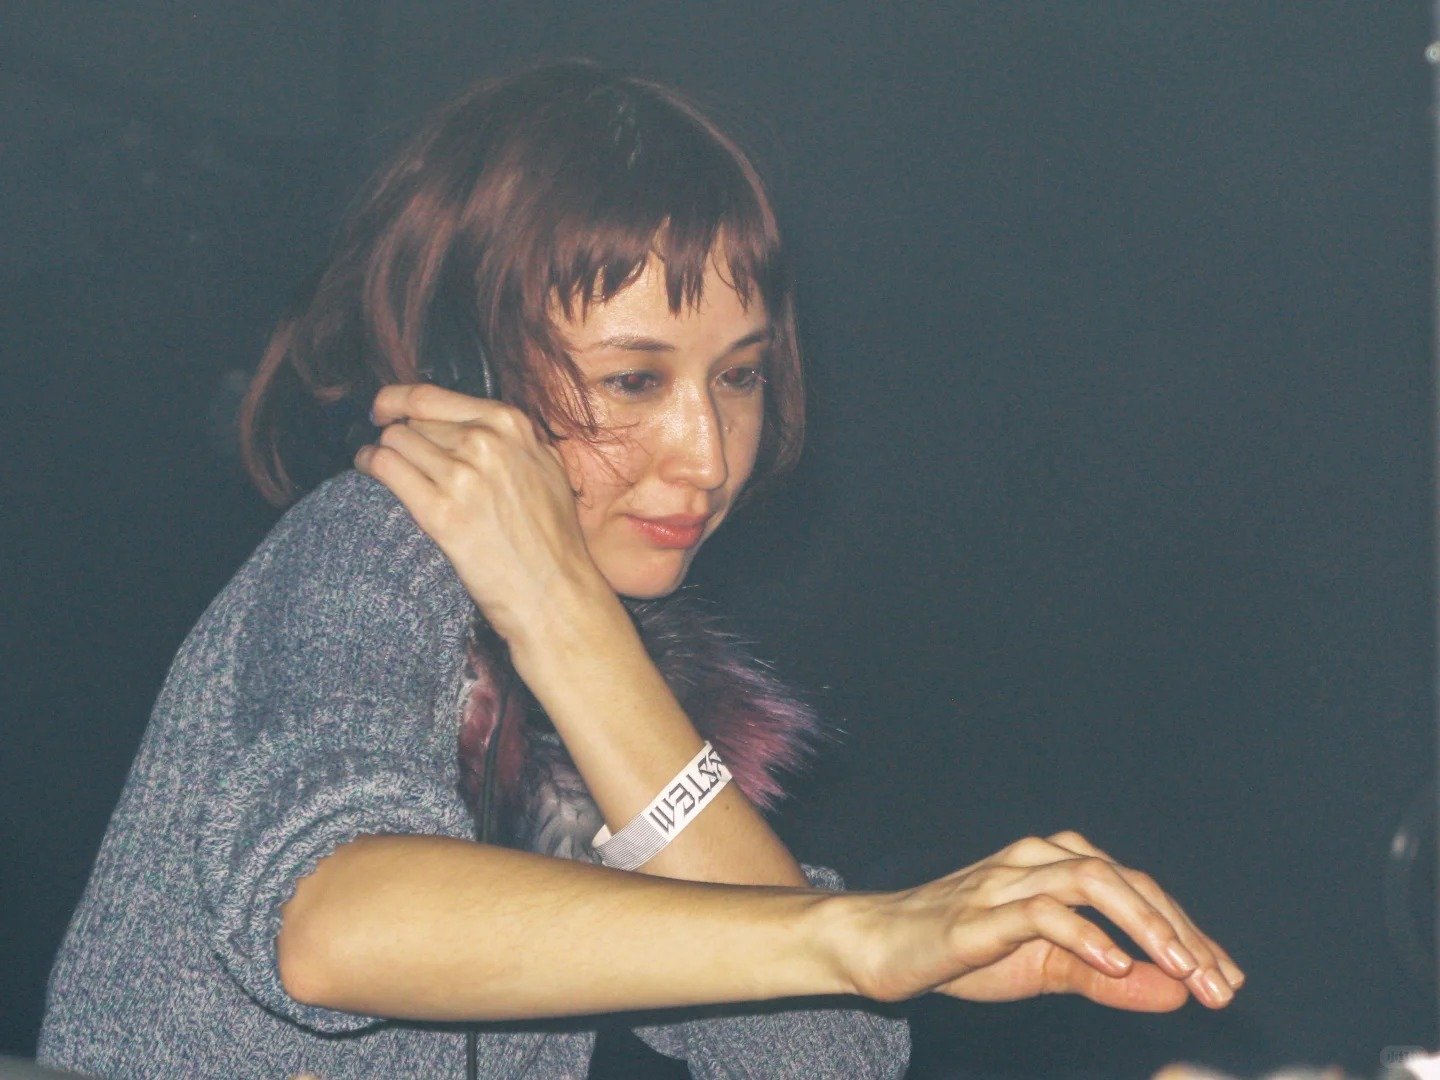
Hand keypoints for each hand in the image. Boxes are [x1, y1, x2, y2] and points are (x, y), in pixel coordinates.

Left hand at [353, 384, 608, 641]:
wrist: (555, 591)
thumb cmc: (554, 538)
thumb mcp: (547, 468)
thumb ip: (513, 440)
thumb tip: (476, 424)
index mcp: (511, 424)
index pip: (432, 396)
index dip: (399, 400)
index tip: (387, 410)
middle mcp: (486, 441)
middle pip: (412, 420)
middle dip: (398, 435)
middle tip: (394, 455)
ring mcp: (463, 475)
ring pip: (394, 440)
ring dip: (380, 451)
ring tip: (377, 466)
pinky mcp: (440, 512)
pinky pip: (385, 468)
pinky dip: (370, 466)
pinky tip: (369, 474)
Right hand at [838, 831, 1243, 1011]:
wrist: (880, 946)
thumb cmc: (964, 951)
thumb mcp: (1049, 970)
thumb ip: (1111, 979)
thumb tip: (1178, 992)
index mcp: (1058, 866)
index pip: (1140, 890)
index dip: (1189, 934)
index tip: (1226, 982)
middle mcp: (1037, 859)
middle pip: (1125, 879)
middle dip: (1179, 932)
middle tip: (1217, 984)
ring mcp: (1006, 880)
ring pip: (1090, 880)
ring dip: (1144, 925)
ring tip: (1181, 968)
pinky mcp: (978, 912)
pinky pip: (1040, 910)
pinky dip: (1085, 934)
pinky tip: (1116, 965)